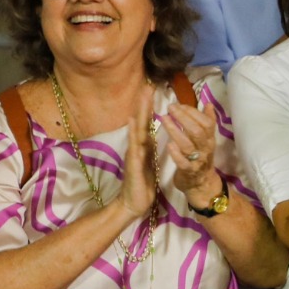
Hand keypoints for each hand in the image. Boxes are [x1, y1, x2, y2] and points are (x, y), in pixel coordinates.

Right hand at [118, 89, 159, 219]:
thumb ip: (150, 146)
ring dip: (139, 114)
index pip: (147, 123)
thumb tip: (154, 132)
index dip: (149, 107)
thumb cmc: (143, 182)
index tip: (153, 89)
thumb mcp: (149, 160)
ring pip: (137, 130)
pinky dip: (134, 135)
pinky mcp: (134, 165)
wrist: (134, 202)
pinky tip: (134, 125)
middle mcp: (137, 147)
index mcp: (143, 146)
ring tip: (142, 98)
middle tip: (147, 85)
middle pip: (140, 122)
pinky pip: (135, 148)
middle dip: (144, 104)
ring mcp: (134, 154)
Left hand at [162, 98, 220, 204]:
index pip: (206, 122)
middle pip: (197, 131)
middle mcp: (205, 148)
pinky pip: (183, 163)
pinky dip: (176, 154)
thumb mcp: (206, 139)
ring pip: (188, 145)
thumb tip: (209, 104)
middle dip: (183, 118)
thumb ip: (208, 122)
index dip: (193, 112)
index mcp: (209, 139)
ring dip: (175, 131)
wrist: (202, 184)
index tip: (179, 105)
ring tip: (164, 119)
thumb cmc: (201, 157)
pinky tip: (168, 144)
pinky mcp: (188, 172)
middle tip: (170, 108)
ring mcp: (197, 160)